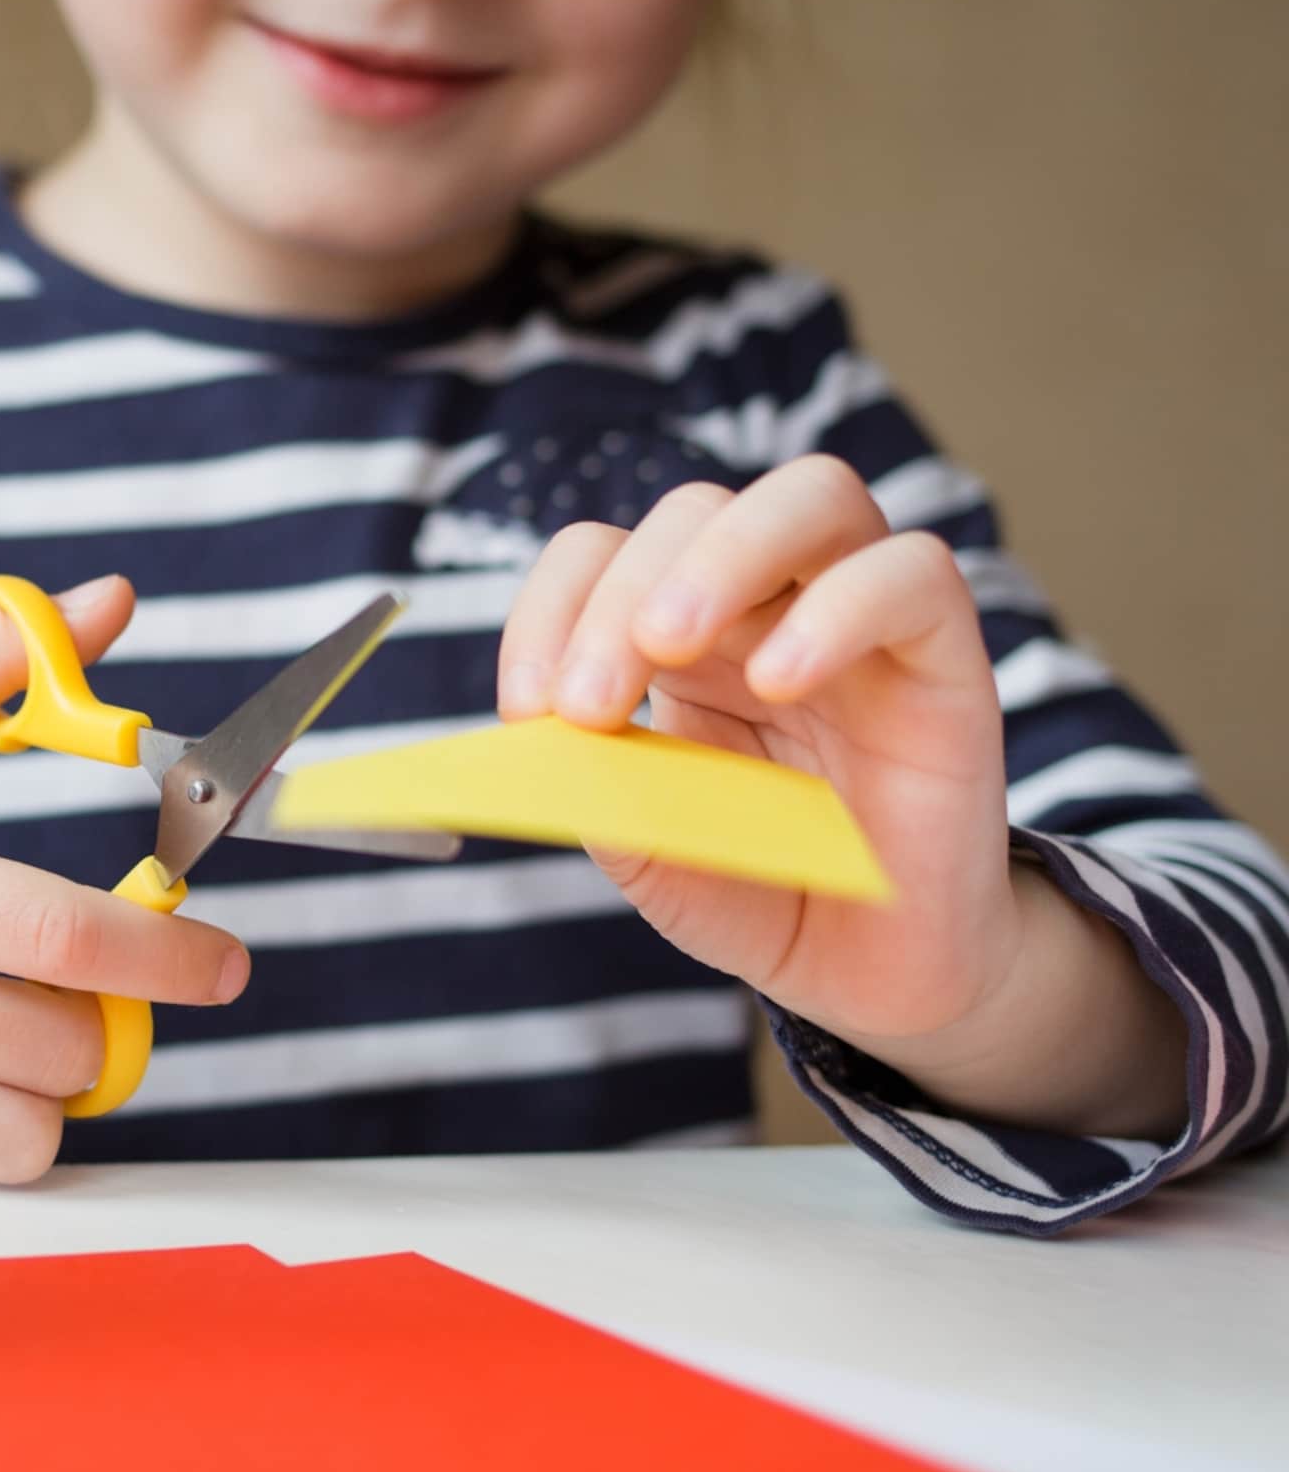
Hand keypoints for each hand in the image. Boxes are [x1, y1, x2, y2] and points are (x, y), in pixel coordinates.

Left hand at [497, 457, 1186, 1137]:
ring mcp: (861, 617)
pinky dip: (840, 608)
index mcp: (682, 633)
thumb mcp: (658, 856)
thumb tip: (552, 745)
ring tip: (668, 646)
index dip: (549, 609)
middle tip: (588, 705)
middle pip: (694, 512)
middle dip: (620, 596)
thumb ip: (607, 799)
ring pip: (811, 497)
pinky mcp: (946, 655)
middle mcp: (769, 603)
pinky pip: (914, 573)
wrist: (874, 975)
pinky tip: (779, 683)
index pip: (601, 553)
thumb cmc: (760, 891)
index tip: (525, 710)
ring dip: (721, 558)